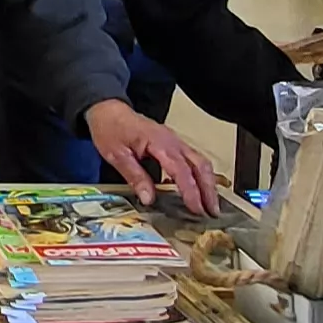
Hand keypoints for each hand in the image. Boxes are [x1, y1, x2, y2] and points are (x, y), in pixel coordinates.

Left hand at [83, 100, 221, 213]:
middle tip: (213, 212)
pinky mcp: (174, 144)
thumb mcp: (116, 155)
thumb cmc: (111, 129)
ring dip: (209, 183)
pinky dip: (201, 175)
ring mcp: (175, 141)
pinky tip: (200, 190)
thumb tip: (148, 198)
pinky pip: (194, 159)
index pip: (181, 170)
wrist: (109, 110)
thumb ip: (135, 176)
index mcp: (158, 143)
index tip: (196, 208)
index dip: (190, 191)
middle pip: (200, 165)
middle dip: (209, 189)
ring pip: (201, 162)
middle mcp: (172, 141)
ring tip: (211, 205)